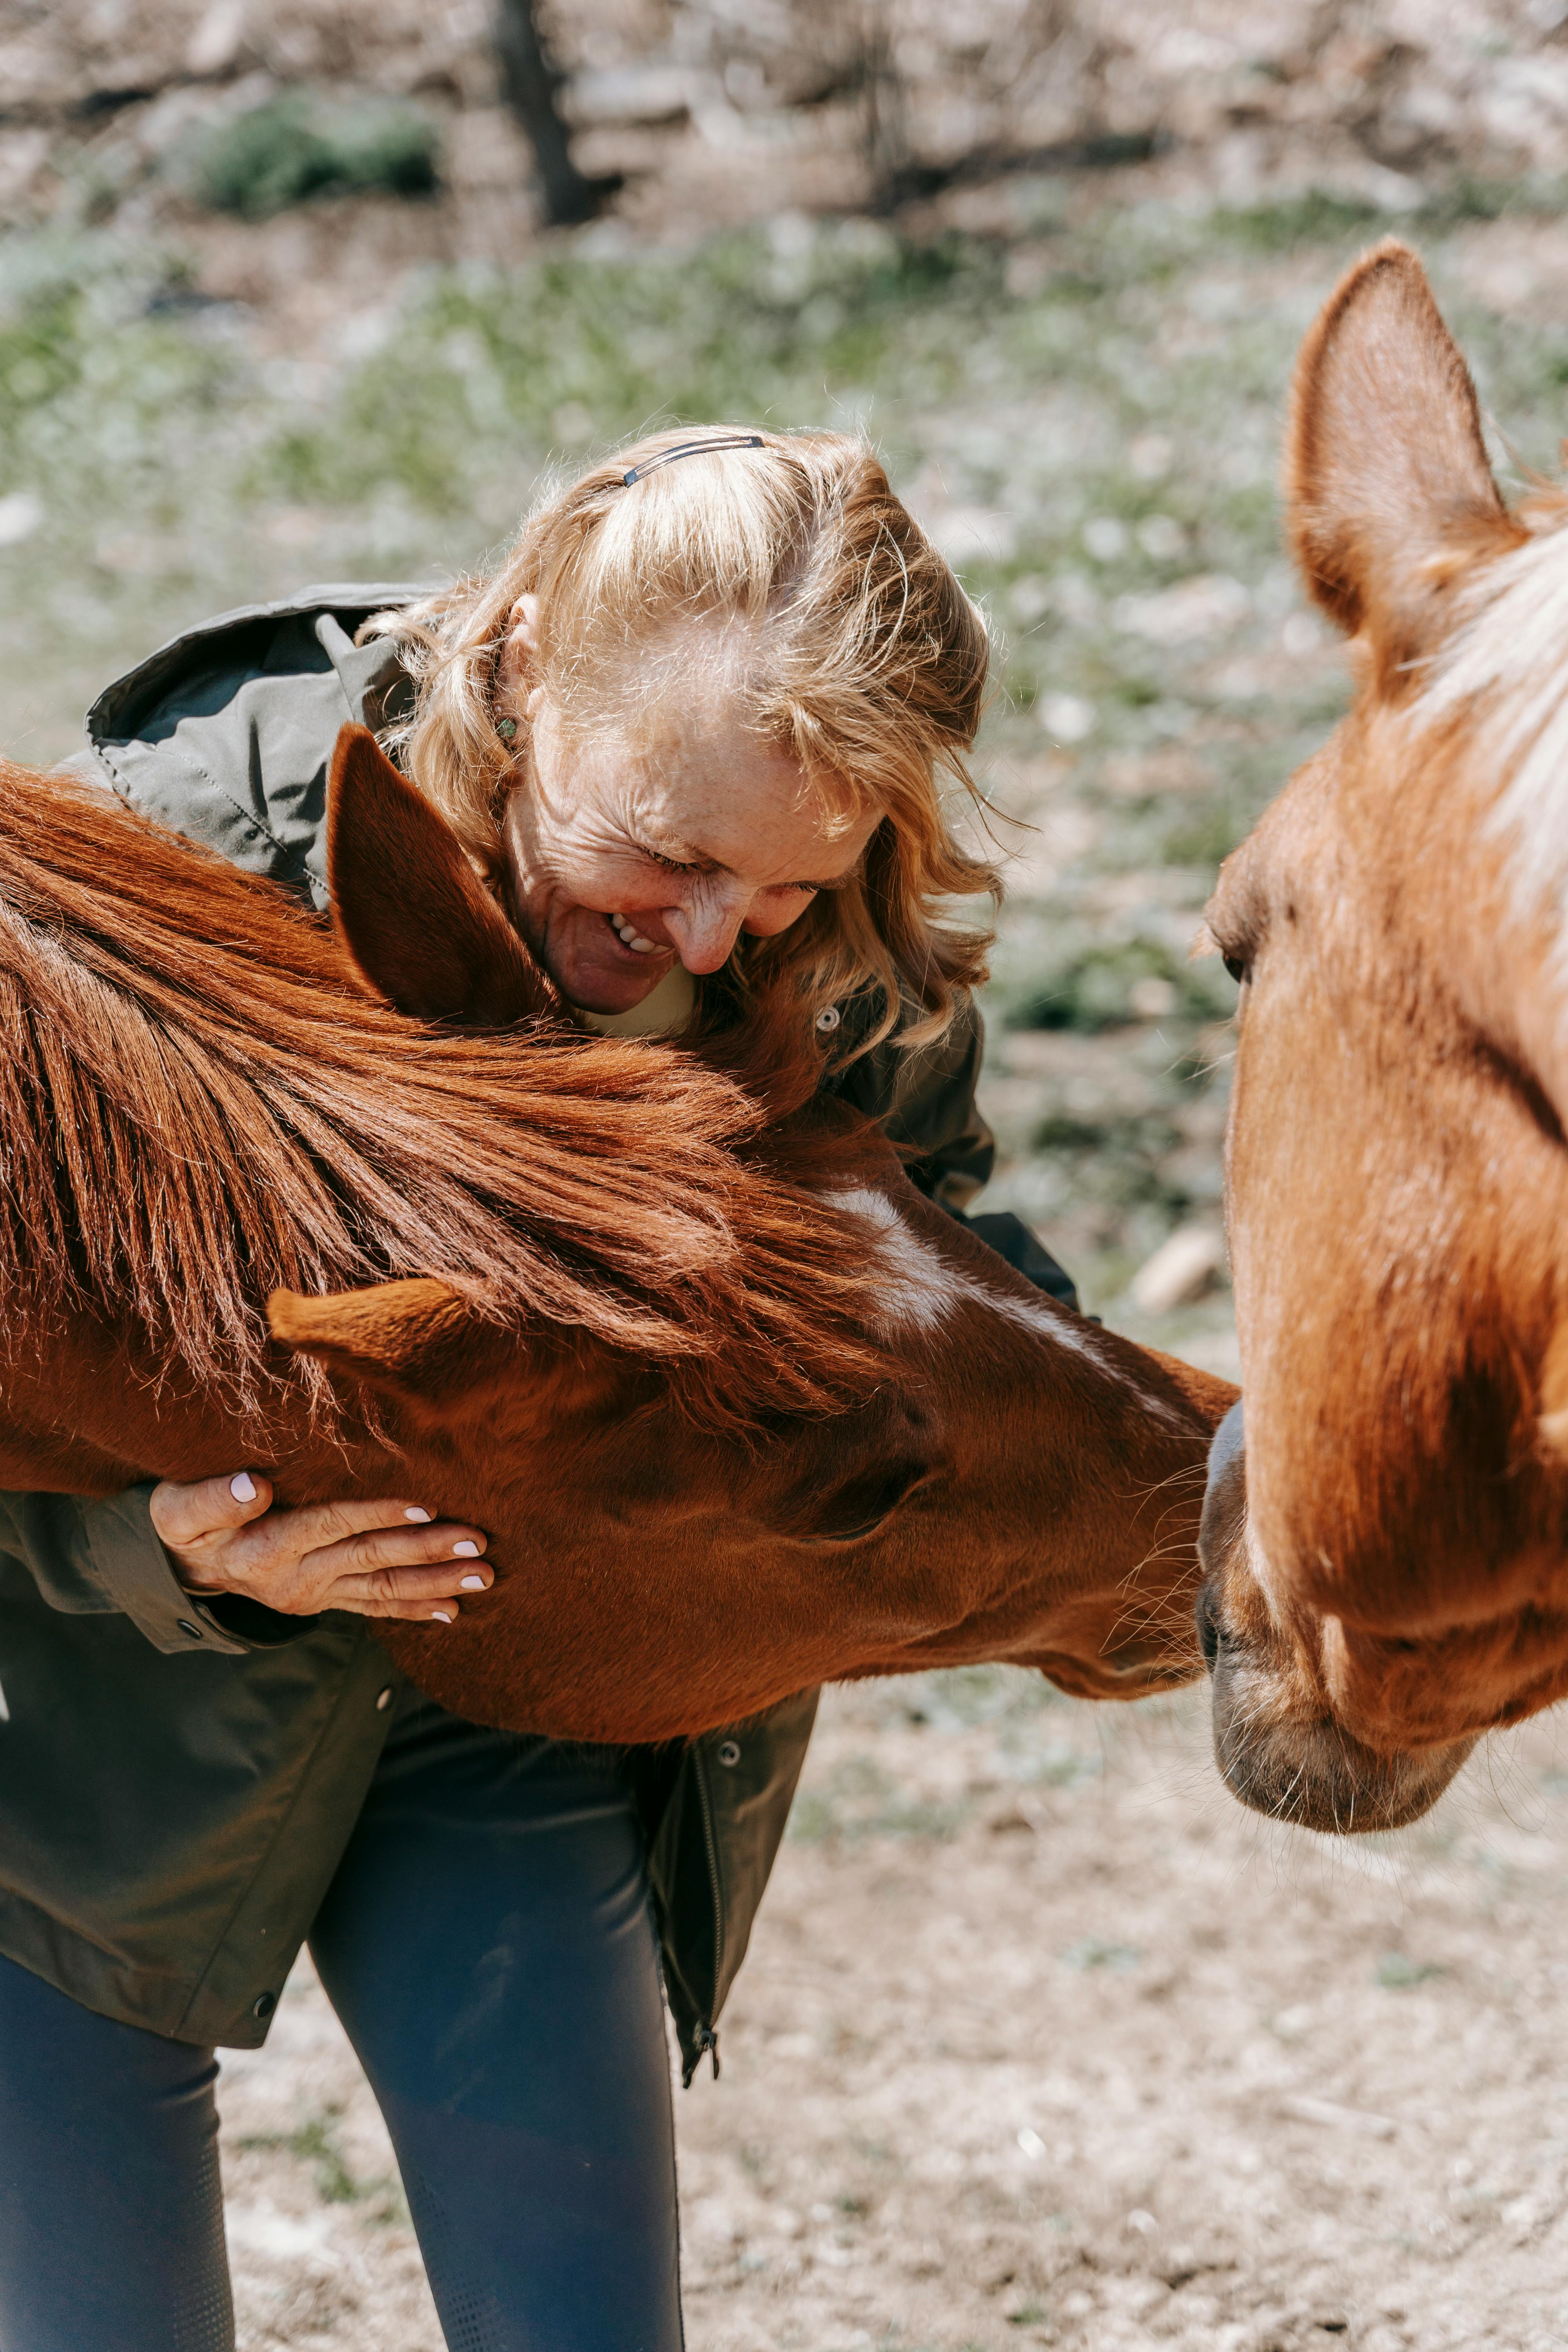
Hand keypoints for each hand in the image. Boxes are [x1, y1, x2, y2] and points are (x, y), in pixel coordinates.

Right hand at [150, 1470, 491, 1623]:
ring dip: (436, 1583)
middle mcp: (296, 1577)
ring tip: (483, 1576)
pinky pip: (373, 1608)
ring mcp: (314, 1595)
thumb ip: (214, 1499)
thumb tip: (253, 1485)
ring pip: (383, 1589)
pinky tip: (453, 1609)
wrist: (180, 1567)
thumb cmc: (183, 1523)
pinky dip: (414, 1610)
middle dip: (428, 1552)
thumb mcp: (180, 1509)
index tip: (426, 1504)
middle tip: (478, 1544)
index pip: (334, 1524)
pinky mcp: (323, 1602)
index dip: (378, 1514)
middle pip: (372, 1559)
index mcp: (267, 1549)